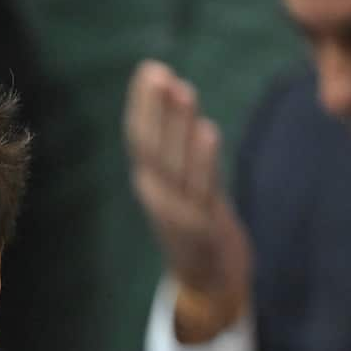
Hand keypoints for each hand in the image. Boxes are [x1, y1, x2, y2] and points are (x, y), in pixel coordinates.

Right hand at [124, 60, 251, 341]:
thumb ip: (182, 149)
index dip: (141, 104)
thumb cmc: (200, 225)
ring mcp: (177, 214)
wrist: (211, 281)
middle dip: (154, 107)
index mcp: (149, 184)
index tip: (147, 69)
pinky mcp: (201, 228)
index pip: (139, 138)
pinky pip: (201, 189)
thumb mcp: (186, 185)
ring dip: (177, 126)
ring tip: (182, 90)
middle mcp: (156, 196)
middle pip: (150, 147)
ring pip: (174, 164)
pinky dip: (203, 160)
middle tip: (157, 71)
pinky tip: (206, 131)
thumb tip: (177, 98)